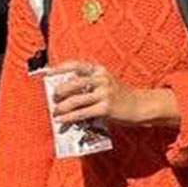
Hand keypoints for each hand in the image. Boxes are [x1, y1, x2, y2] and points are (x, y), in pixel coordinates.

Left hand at [49, 61, 169, 127]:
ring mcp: (104, 93)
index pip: (75, 65)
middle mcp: (101, 78)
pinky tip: (62, 121)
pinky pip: (81, 113)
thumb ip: (89, 85)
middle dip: (58, 92)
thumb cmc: (119, 96)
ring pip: (74, 100)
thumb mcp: (105, 83)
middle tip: (53, 99)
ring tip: (55, 112)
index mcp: (99, 70)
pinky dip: (69, 118)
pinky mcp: (105, 108)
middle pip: (71, 83)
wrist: (140, 105)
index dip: (59, 68)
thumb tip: (66, 94)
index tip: (47, 73)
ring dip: (61, 108)